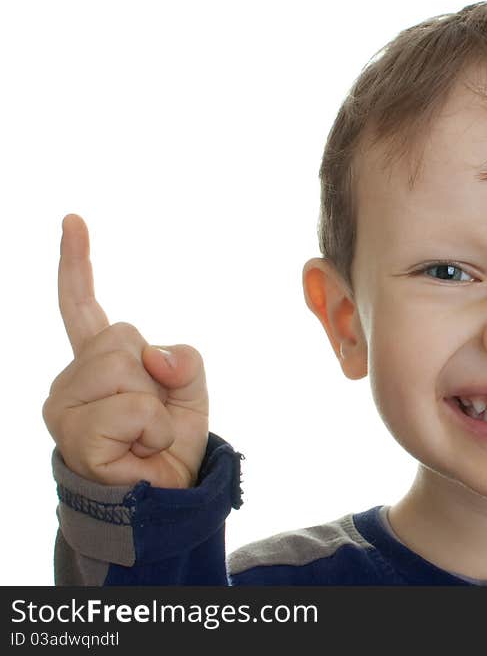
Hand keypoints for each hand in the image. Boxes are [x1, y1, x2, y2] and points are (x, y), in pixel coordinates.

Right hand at [42, 214, 208, 487]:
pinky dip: (154, 427)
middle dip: (155, 371)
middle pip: (123, 334)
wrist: (163, 495)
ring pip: (127, 367)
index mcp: (98, 362)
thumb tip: (152, 357)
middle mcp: (71, 379)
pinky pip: (134, 407)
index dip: (76, 264)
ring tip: (145, 433)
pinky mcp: (73, 433)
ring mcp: (65, 405)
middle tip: (152, 413)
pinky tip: (140, 447)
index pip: (83, 306)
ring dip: (156, 404)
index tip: (74, 220)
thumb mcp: (190, 389)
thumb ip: (182, 359)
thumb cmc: (170, 442)